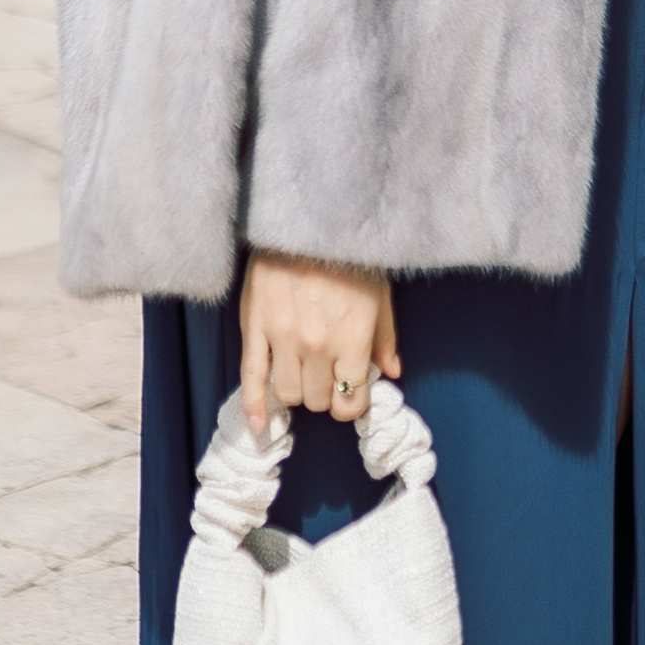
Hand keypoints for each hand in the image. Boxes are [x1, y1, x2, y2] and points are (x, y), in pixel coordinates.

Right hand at [239, 253, 399, 426]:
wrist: (308, 220)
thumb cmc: (349, 255)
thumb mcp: (380, 294)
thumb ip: (385, 337)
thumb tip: (392, 372)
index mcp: (352, 340)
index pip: (351, 401)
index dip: (352, 404)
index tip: (351, 395)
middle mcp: (317, 347)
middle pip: (318, 400)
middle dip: (325, 395)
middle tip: (327, 377)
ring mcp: (283, 339)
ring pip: (288, 394)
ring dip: (297, 392)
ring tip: (303, 375)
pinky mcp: (255, 329)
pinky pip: (251, 378)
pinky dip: (254, 406)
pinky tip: (259, 424)